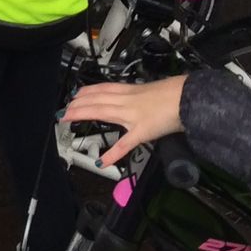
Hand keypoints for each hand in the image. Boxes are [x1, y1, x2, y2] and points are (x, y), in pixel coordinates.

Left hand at [62, 76, 187, 166]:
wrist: (186, 98)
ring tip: (68, 118)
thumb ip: (141, 96)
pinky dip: (112, 153)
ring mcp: (132, 116)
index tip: (75, 95)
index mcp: (130, 91)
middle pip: (96, 100)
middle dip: (78, 104)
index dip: (86, 92)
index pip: (102, 89)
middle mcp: (127, 101)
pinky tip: (102, 161)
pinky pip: (124, 144)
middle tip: (64, 109)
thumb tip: (136, 99)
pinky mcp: (141, 132)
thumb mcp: (152, 90)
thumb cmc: (174, 94)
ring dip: (83, 114)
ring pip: (103, 113)